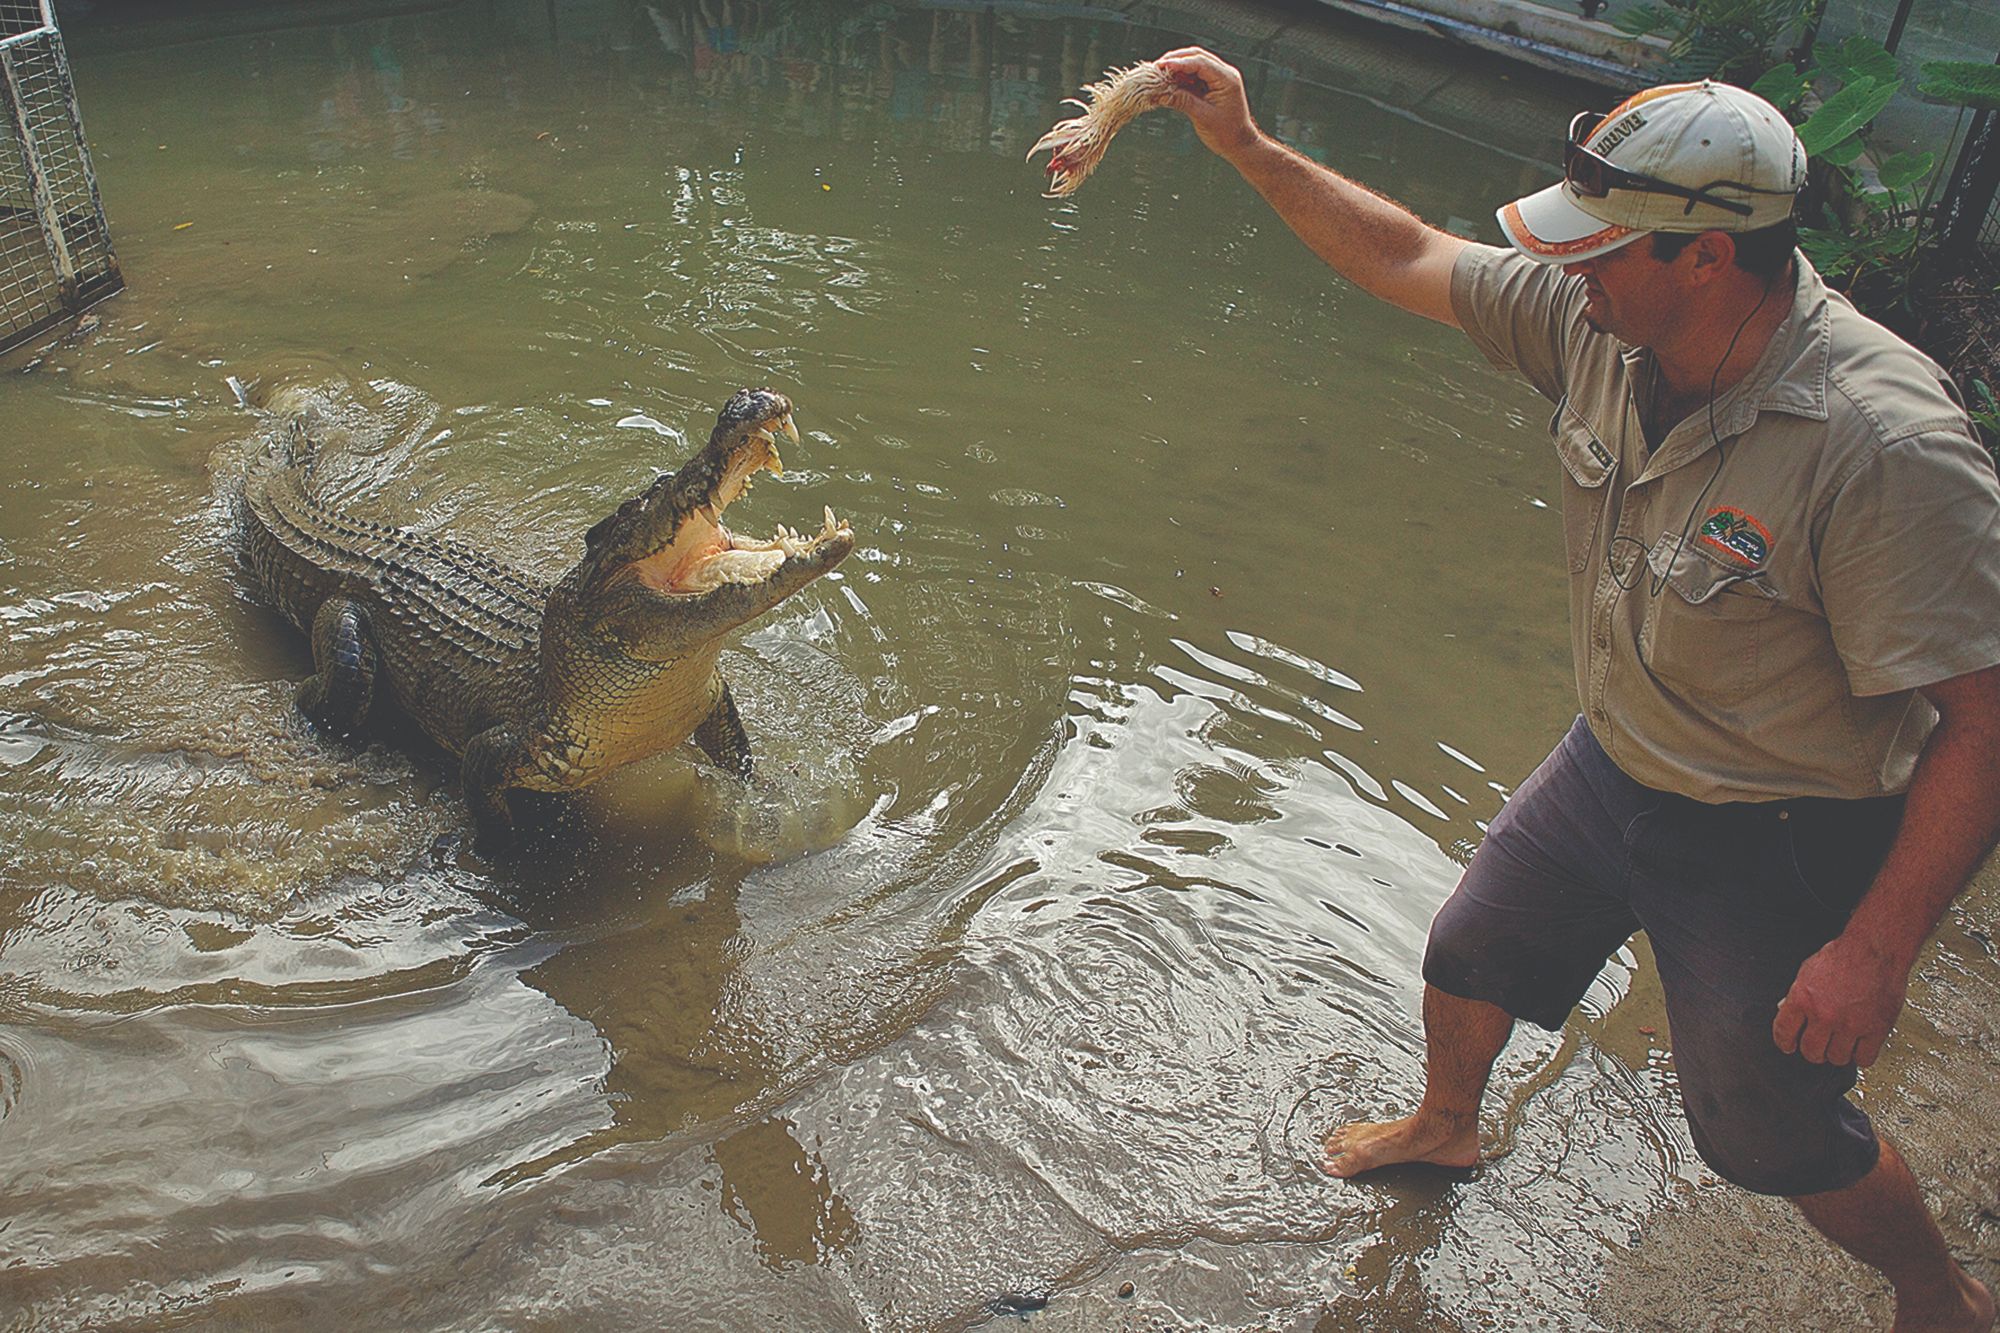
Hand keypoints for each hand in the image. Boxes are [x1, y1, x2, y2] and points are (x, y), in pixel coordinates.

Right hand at [1155, 48, 1260, 159]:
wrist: (1239, 144)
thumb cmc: (1227, 133)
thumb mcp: (1202, 117)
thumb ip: (1182, 101)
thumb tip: (1160, 93)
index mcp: (1227, 79)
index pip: (1200, 62)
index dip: (1179, 62)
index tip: (1161, 66)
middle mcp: (1223, 74)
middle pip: (1196, 57)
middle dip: (1175, 60)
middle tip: (1156, 68)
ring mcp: (1217, 79)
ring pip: (1193, 64)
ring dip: (1176, 69)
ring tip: (1159, 76)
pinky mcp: (1211, 86)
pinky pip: (1193, 76)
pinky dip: (1180, 78)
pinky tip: (1168, 83)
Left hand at [1771, 932, 1910, 1066]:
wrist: (1875, 949)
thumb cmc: (1844, 956)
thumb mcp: (1807, 971)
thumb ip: (1797, 995)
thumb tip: (1786, 1012)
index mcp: (1803, 999)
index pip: (1783, 1033)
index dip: (1785, 1043)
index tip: (1789, 1046)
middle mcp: (1824, 1015)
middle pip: (1811, 1052)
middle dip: (1813, 1050)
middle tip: (1819, 1044)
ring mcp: (1850, 1025)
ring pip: (1837, 1058)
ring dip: (1837, 1053)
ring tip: (1841, 1042)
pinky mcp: (1876, 1030)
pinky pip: (1864, 1059)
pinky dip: (1861, 1055)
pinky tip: (1859, 1045)